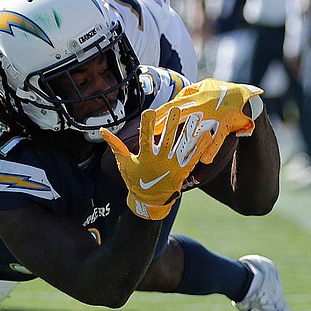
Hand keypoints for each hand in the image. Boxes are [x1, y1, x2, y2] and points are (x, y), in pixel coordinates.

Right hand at [100, 107, 214, 219]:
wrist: (149, 202)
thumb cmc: (135, 180)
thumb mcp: (124, 163)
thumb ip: (115, 145)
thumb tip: (103, 131)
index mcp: (145, 157)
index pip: (145, 138)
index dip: (147, 125)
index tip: (150, 111)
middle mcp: (160, 161)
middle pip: (167, 139)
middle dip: (172, 124)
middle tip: (177, 109)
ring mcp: (174, 166)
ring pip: (183, 145)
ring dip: (190, 131)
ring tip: (197, 116)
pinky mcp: (184, 170)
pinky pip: (194, 156)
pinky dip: (202, 145)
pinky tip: (208, 133)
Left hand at [152, 79, 262, 163]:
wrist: (245, 96)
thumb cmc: (219, 92)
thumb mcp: (202, 87)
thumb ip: (187, 94)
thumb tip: (172, 102)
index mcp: (196, 96)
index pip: (174, 104)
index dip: (161, 112)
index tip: (147, 118)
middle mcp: (203, 105)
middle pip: (181, 116)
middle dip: (167, 124)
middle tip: (154, 134)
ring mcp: (215, 115)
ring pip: (199, 129)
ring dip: (188, 140)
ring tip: (177, 153)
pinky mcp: (226, 124)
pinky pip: (217, 139)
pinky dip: (211, 149)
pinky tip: (205, 160)